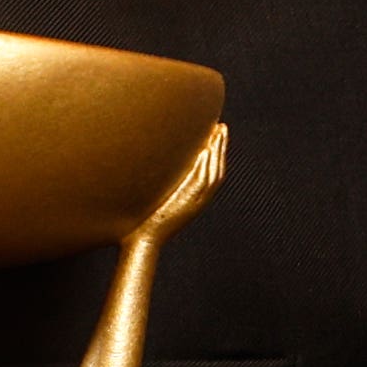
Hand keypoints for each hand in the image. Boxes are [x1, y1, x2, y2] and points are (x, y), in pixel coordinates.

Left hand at [135, 120, 230, 239]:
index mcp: (195, 198)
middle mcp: (199, 199)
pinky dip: (206, 164)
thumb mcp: (159, 201)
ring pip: (213, 172)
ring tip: (218, 131)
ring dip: (217, 151)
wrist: (145, 240)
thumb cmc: (146, 223)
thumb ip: (164, 187)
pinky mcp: (188, 201)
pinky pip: (201, 180)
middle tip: (222, 127)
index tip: (216, 137)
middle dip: (221, 147)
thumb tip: (155, 169)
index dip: (217, 154)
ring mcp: (195, 200)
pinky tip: (206, 149)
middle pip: (217, 168)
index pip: (212, 172)